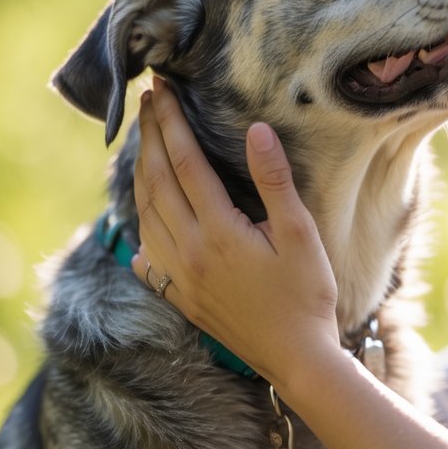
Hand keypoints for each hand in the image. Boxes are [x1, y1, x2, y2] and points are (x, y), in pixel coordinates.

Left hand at [131, 77, 341, 386]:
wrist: (295, 358)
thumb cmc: (306, 295)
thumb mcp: (299, 234)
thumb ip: (274, 181)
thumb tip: (255, 130)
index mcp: (216, 231)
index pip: (183, 163)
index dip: (171, 122)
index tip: (161, 90)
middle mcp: (186, 252)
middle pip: (156, 180)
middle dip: (150, 135)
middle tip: (147, 100)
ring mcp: (176, 276)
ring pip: (144, 212)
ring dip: (141, 171)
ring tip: (145, 141)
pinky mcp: (178, 295)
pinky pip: (145, 250)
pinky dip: (141, 221)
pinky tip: (145, 213)